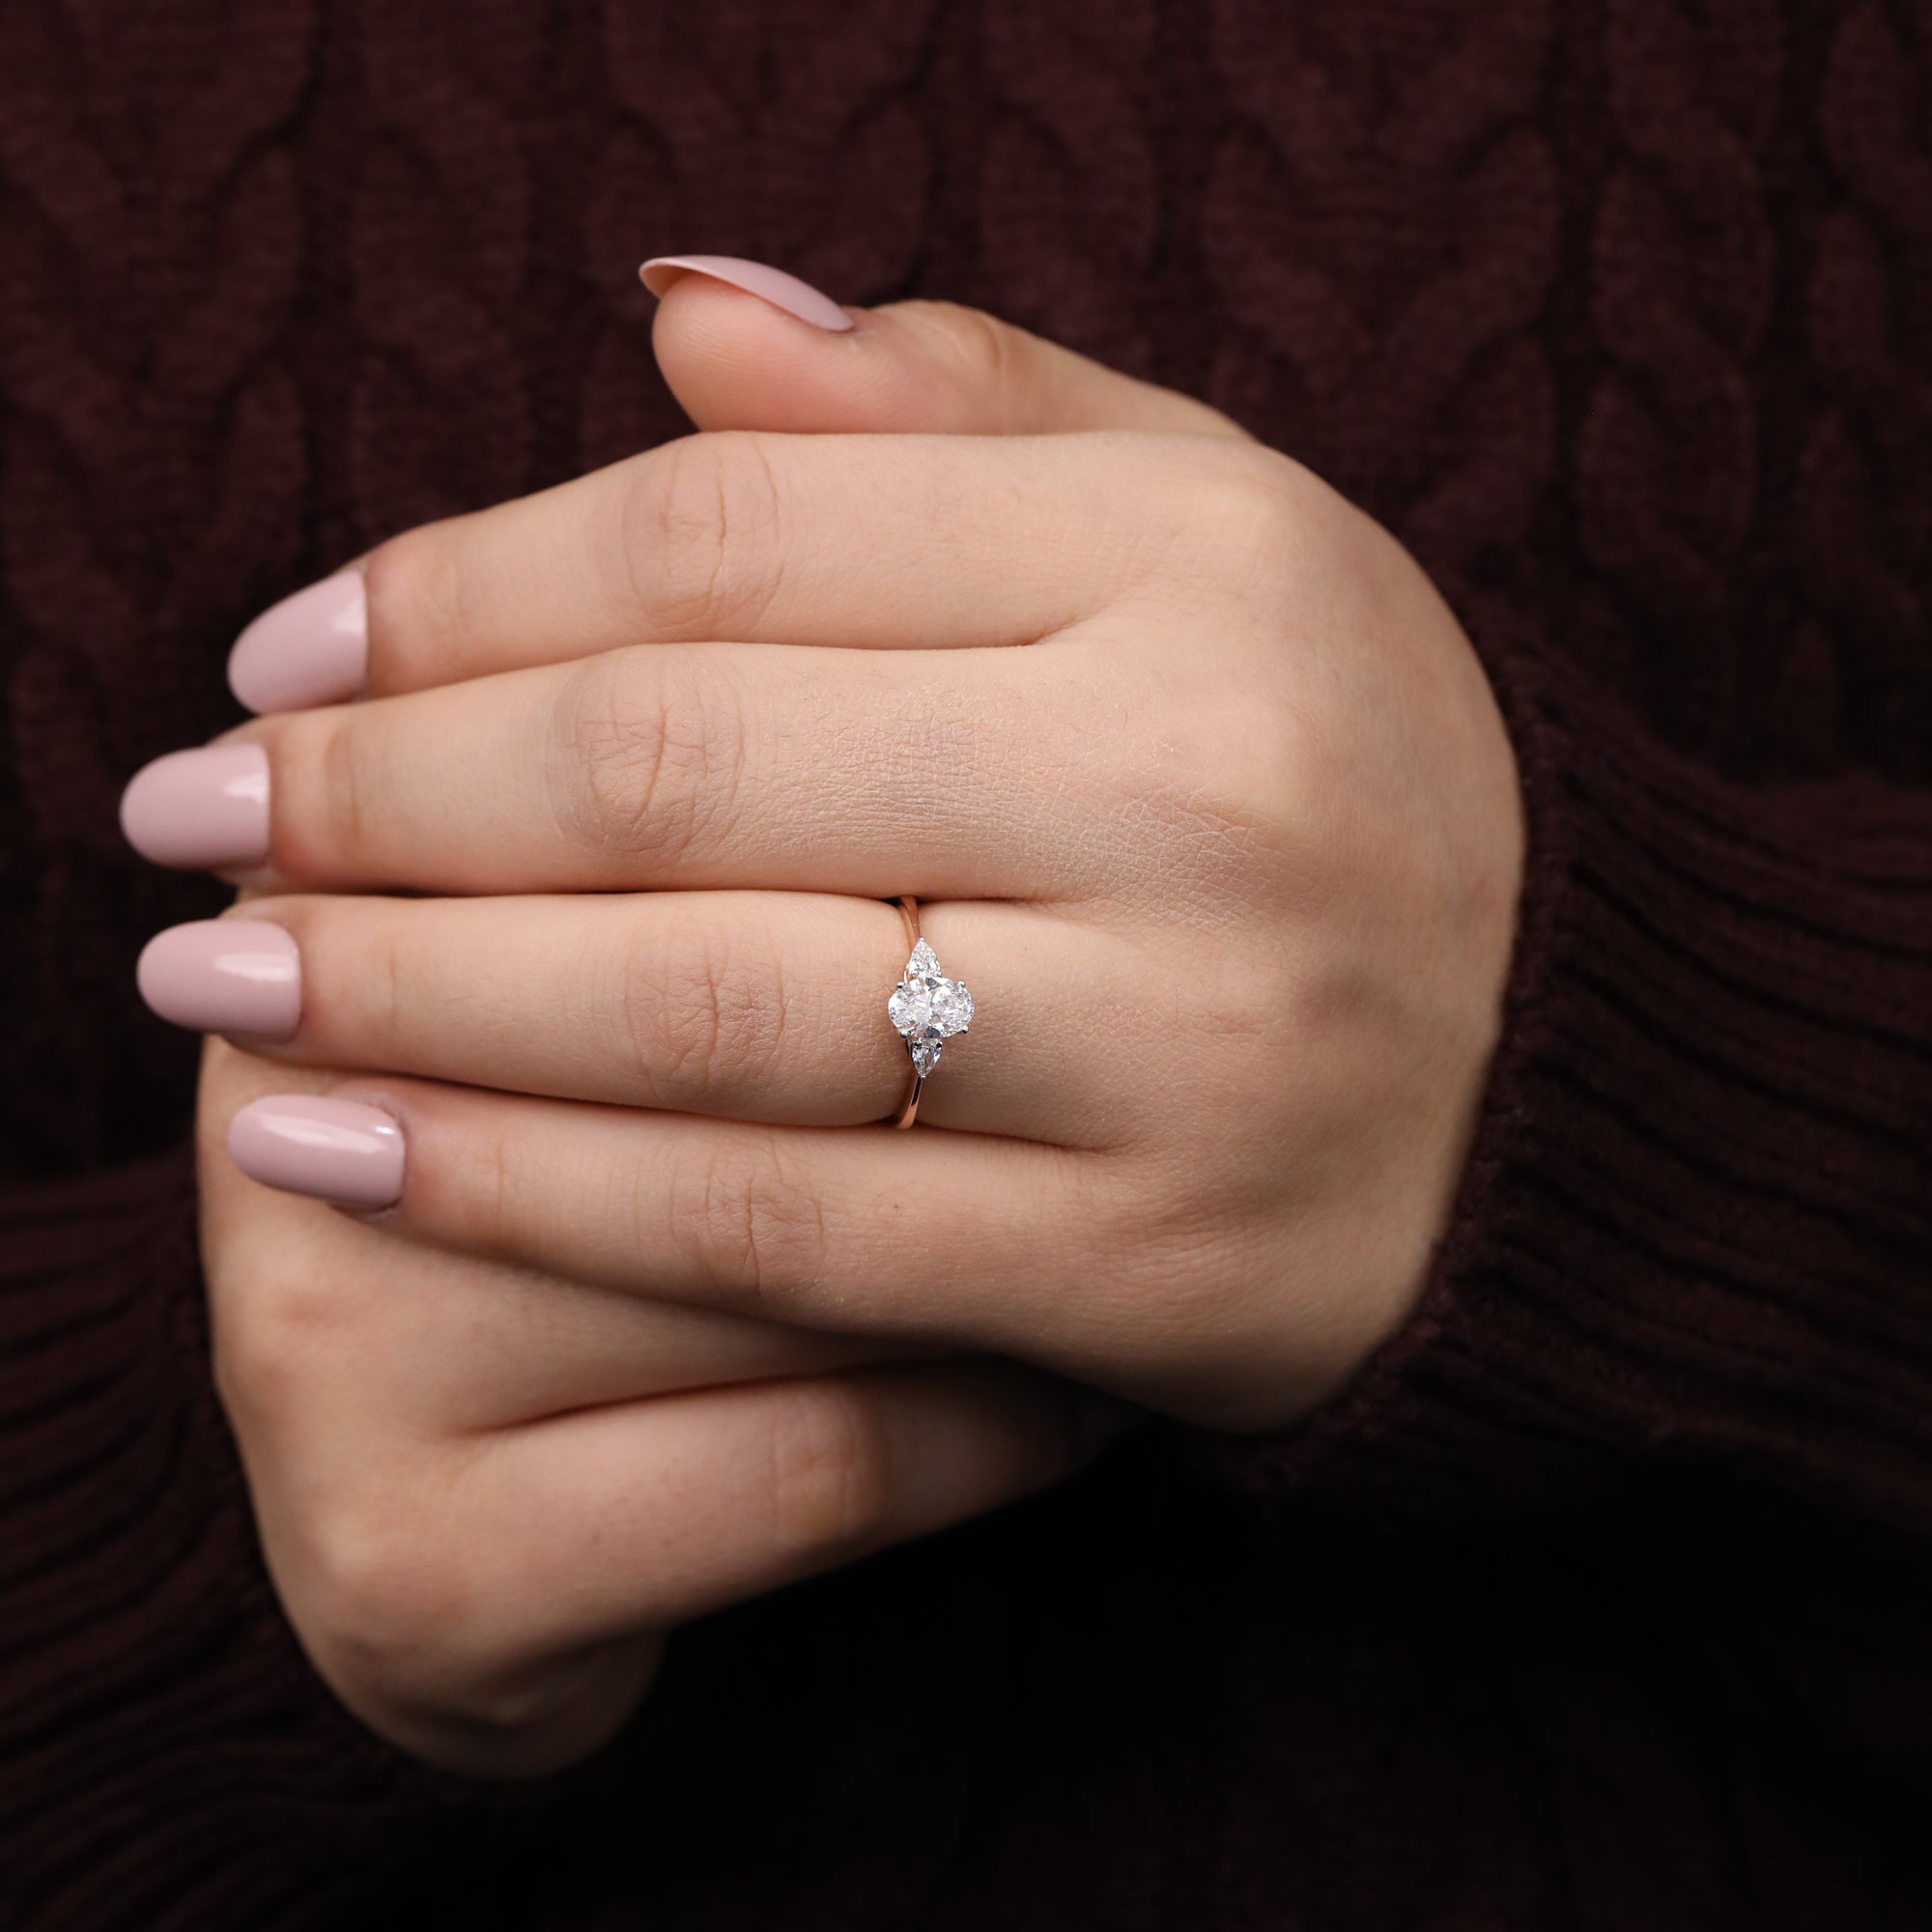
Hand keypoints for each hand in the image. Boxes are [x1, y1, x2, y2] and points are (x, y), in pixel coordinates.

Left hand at [127, 268, 1523, 1767]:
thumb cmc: (1335, 771)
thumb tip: (674, 305)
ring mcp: (1188, 1041)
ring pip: (701, 1006)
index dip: (457, 583)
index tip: (281, 651)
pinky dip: (537, 1190)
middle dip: (376, 796)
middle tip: (179, 825)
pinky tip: (359, 1153)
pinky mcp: (1154, 1264)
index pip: (734, 532)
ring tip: (213, 985)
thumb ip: (957, 405)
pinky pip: (779, 1223)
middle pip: (678, 763)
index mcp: (1206, 557)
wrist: (1567, 1071)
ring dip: (408, 995)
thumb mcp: (1211, 530)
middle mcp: (1206, 784)